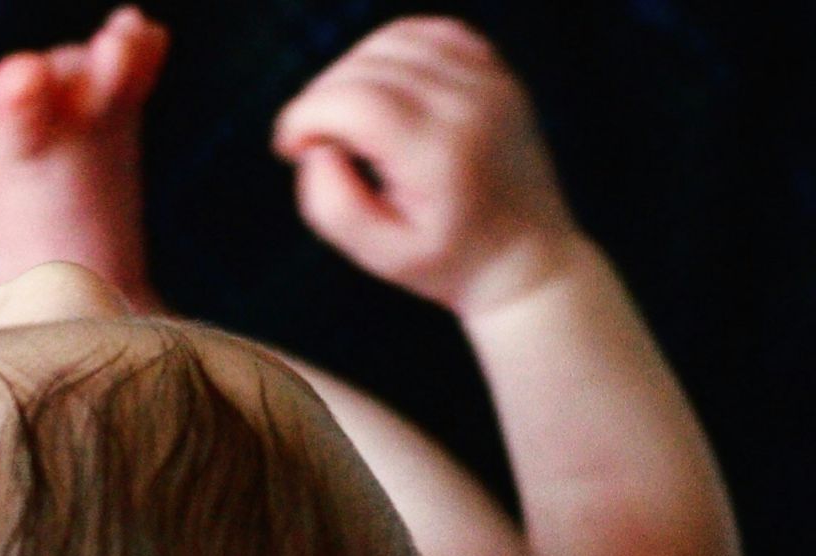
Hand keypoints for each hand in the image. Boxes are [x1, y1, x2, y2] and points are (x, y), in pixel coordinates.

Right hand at [273, 16, 580, 313]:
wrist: (526, 258)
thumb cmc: (446, 262)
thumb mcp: (378, 255)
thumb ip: (330, 203)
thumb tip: (317, 145)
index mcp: (441, 154)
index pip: (356, 101)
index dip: (305, 116)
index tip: (289, 148)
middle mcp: (471, 106)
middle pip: (366, 67)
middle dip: (320, 99)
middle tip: (313, 144)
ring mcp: (489, 82)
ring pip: (392, 40)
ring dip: (349, 71)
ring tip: (343, 119)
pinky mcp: (495, 72)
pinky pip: (428, 33)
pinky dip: (390, 51)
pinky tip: (378, 88)